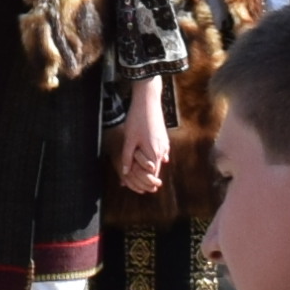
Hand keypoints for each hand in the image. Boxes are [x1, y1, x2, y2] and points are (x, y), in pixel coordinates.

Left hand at [113, 80, 167, 198]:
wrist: (148, 101)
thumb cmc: (137, 120)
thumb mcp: (129, 140)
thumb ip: (127, 157)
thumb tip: (125, 173)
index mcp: (154, 153)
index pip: (152, 175)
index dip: (145, 182)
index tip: (139, 189)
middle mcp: (162, 150)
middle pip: (155, 169)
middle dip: (146, 176)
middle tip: (138, 182)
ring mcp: (164, 143)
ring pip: (157, 161)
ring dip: (148, 166)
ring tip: (138, 170)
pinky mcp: (163, 137)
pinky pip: (158, 153)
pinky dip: (151, 157)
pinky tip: (145, 158)